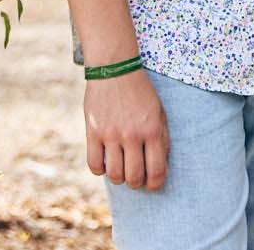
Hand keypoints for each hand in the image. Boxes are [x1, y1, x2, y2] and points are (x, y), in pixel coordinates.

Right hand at [83, 69, 168, 190]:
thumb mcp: (159, 113)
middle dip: (136, 183)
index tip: (153, 184)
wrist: (115, 70)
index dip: (155, 184)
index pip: (156, 170)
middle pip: (134, 178)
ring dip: (119, 178)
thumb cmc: (141, 94)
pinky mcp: (93, 132)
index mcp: (153, 130)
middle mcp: (132, 135)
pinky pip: (94, 165)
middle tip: (136, 178)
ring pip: (114, 175)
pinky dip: (100, 170)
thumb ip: (161, 139)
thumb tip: (159, 167)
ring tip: (121, 169)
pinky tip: (105, 162)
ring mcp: (111, 135)